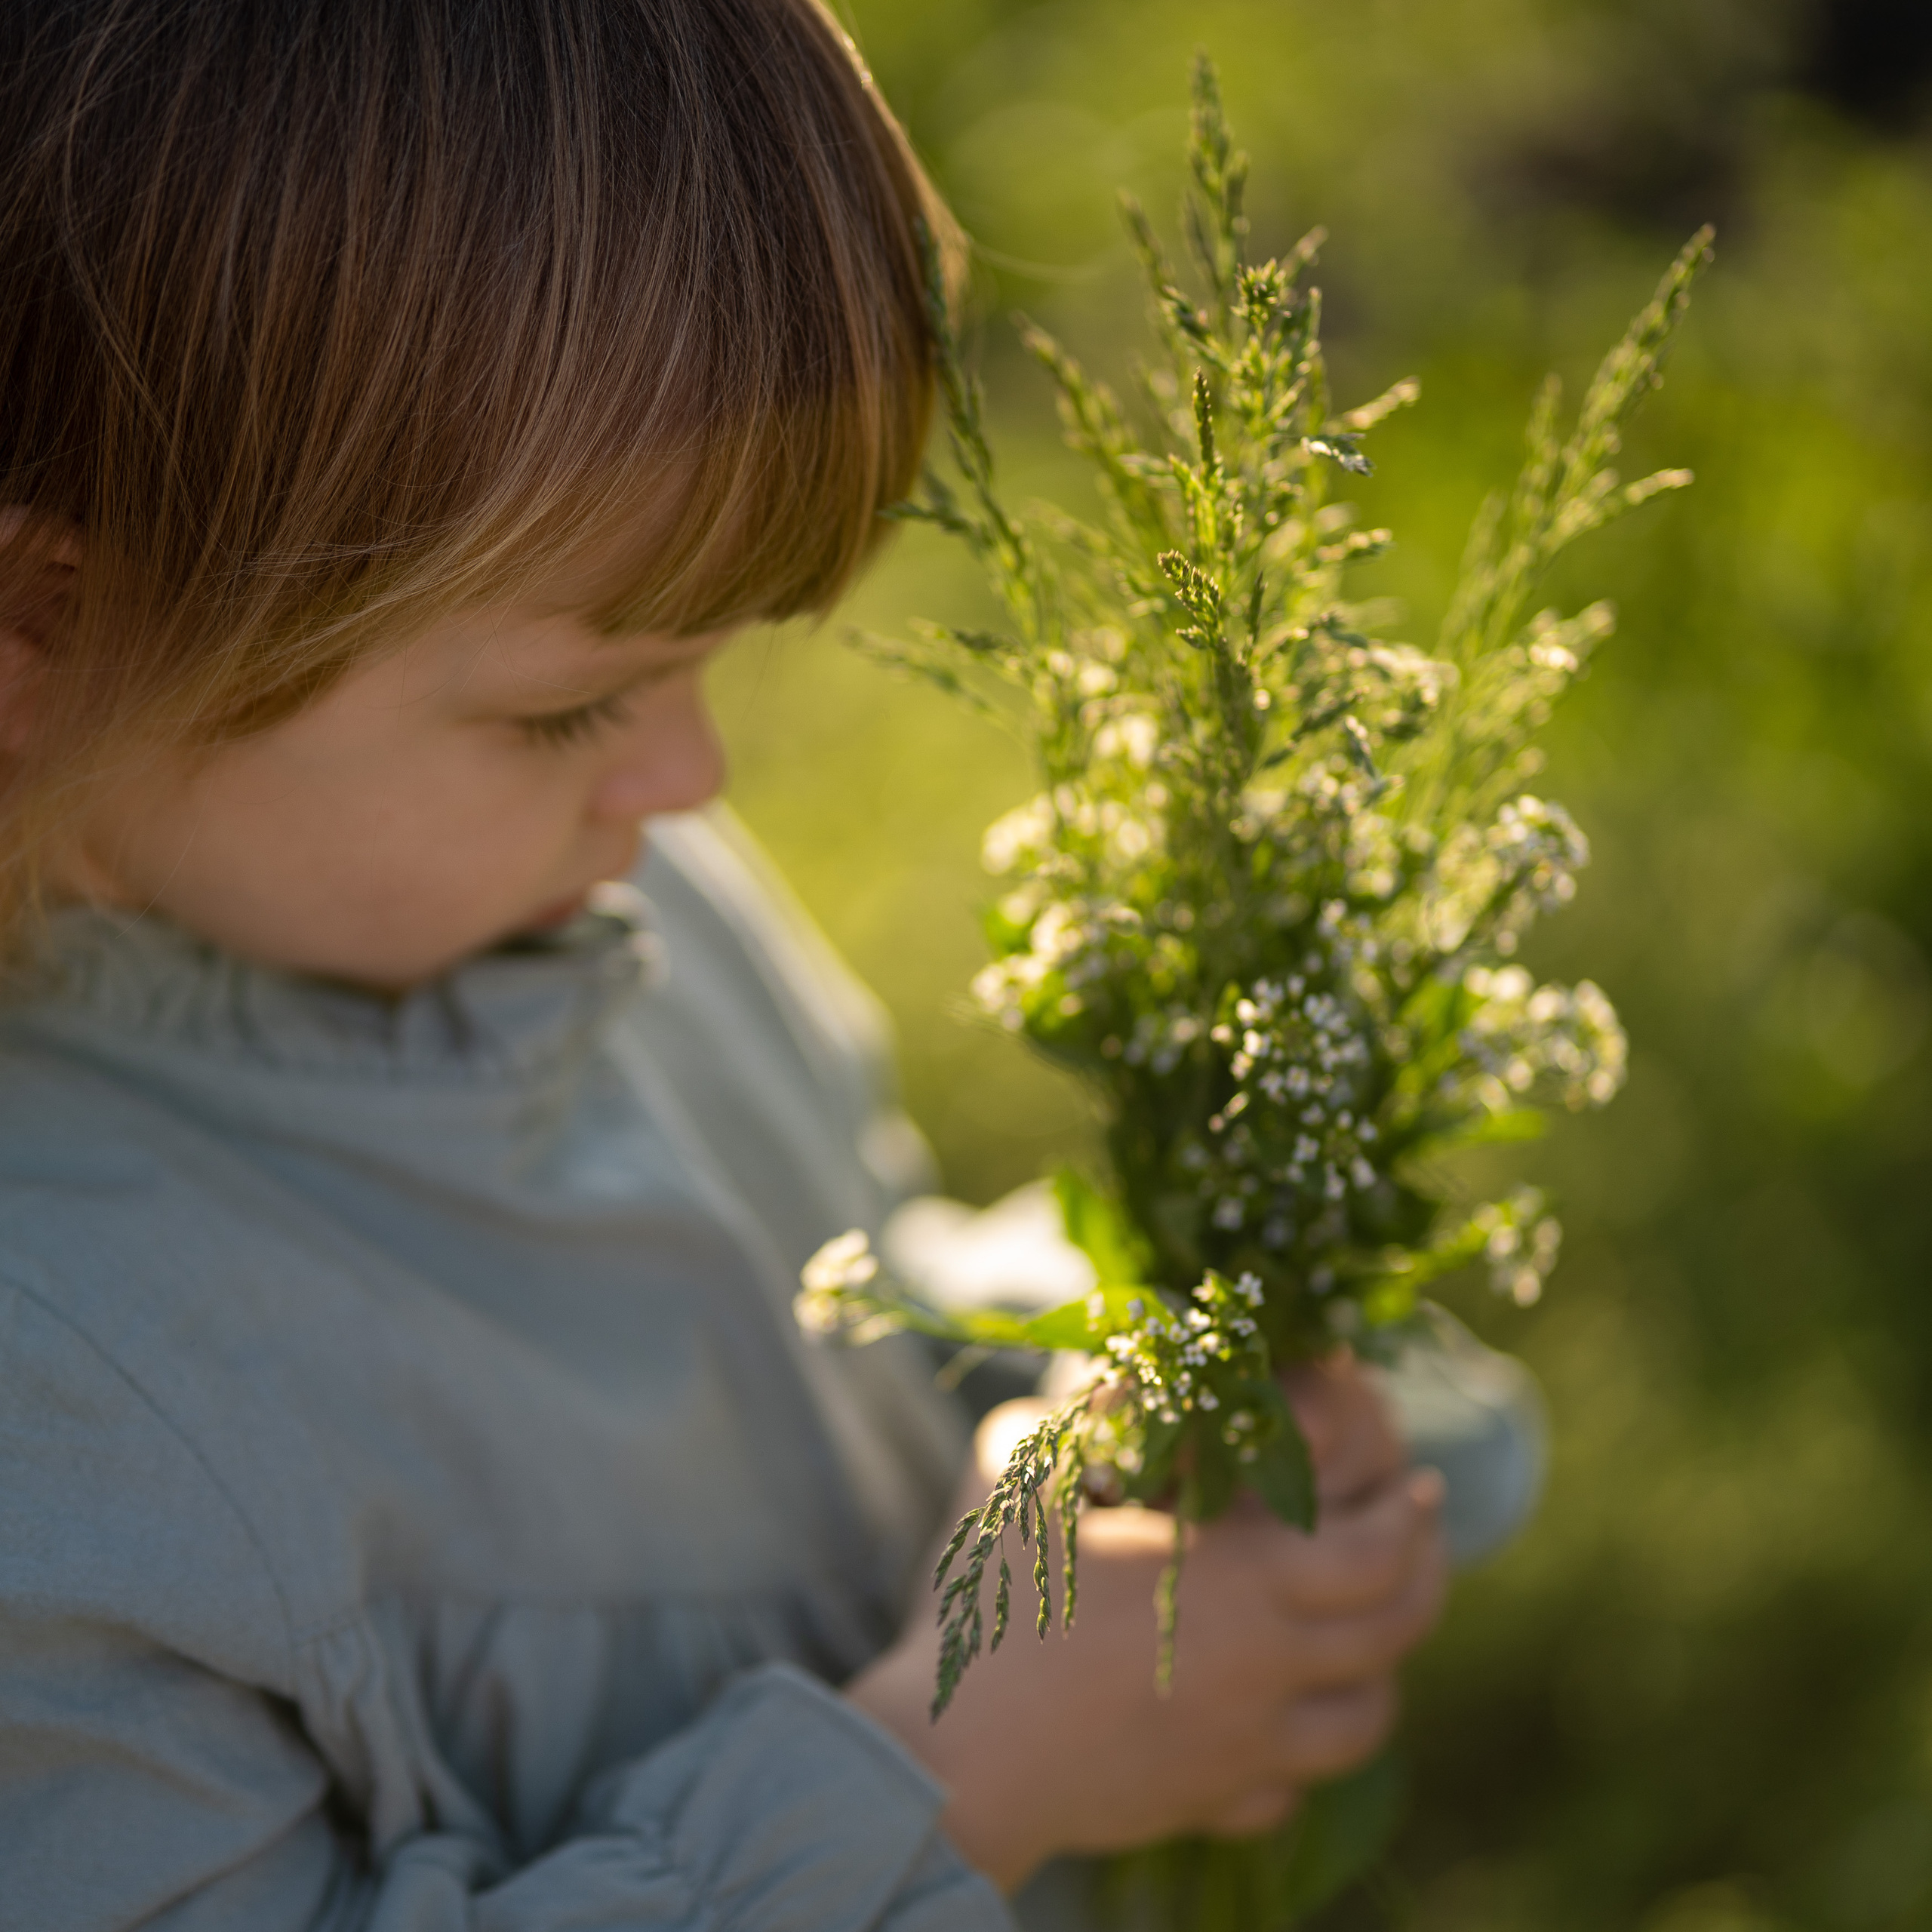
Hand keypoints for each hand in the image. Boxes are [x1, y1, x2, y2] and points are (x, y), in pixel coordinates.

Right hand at [845, 1358, 1446, 1892]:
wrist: (951, 1758)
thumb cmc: (992, 1599)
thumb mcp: (1029, 1471)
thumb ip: (1091, 1408)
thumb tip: (1135, 1360)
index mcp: (1239, 1578)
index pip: (1375, 1553)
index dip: (1410, 1517)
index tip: (1421, 1486)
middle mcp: (1265, 1665)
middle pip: (1395, 1633)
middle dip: (1422, 1578)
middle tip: (1418, 1543)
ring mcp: (1243, 1747)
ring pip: (1365, 1723)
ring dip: (1379, 1672)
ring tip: (1367, 1636)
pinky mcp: (1206, 1801)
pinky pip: (1292, 1789)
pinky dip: (1304, 1756)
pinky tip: (1280, 1724)